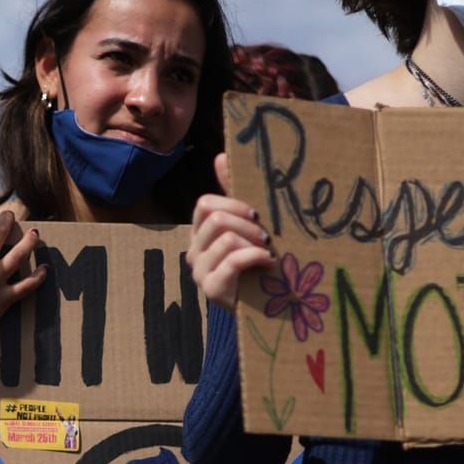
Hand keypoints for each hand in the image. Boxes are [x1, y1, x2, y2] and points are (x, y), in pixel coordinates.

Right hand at [187, 158, 274, 310]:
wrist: (263, 307)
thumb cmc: (256, 263)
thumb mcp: (248, 227)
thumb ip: (234, 195)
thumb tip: (221, 155)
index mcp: (201, 232)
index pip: (205, 204)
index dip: (233, 204)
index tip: (257, 215)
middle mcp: (194, 250)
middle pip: (215, 218)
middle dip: (247, 223)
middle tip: (267, 236)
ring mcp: (200, 271)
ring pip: (225, 238)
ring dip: (254, 242)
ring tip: (269, 252)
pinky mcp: (211, 289)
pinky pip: (232, 261)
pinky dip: (255, 257)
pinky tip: (269, 263)